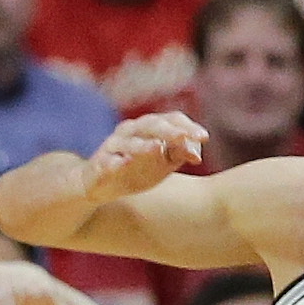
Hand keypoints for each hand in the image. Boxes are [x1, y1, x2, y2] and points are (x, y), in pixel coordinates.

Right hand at [74, 111, 205, 206]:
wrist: (100, 185)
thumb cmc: (137, 169)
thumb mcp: (163, 162)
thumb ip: (180, 154)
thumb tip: (197, 154)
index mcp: (148, 128)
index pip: (170, 119)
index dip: (187, 126)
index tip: (204, 137)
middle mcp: (130, 131)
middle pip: (150, 124)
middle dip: (168, 130)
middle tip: (184, 136)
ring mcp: (113, 146)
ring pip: (128, 141)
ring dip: (142, 144)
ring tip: (157, 147)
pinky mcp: (99, 164)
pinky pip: (106, 161)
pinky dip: (114, 161)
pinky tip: (123, 163)